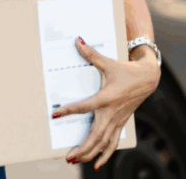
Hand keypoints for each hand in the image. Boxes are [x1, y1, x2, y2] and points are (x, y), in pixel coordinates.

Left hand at [53, 36, 160, 169]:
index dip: (70, 111)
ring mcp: (117, 120)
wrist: (148, 78)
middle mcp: (111, 112)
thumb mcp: (108, 63)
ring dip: (90, 154)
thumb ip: (91, 54)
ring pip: (103, 143)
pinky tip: (96, 164)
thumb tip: (77, 40)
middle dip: (82, 148)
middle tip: (67, 157)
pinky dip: (105, 154)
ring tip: (75, 161)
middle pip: (95, 136)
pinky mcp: (120, 123)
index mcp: (107, 98)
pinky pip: (112, 143)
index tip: (55, 115)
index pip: (85, 107)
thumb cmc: (125, 70)